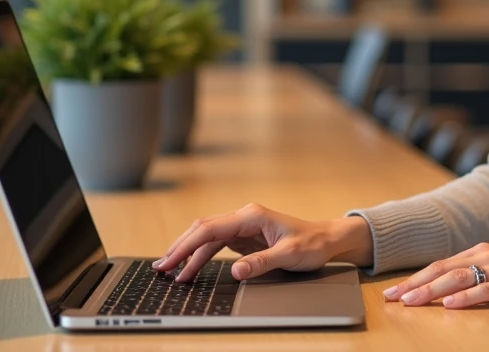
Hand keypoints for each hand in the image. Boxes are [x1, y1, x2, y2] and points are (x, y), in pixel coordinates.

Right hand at [151, 203, 373, 281]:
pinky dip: (201, 256)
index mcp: (251, 216)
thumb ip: (261, 262)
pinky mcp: (245, 237)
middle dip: (180, 247)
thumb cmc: (312, 244)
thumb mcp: (289, 255)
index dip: (187, 245)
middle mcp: (244, 217)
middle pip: (203, 229)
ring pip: (207, 237)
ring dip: (189, 254)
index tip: (171, 260)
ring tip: (171, 273)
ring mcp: (243, 227)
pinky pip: (216, 245)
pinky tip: (191, 269)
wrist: (327, 239)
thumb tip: (236, 271)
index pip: (210, 229)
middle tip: (160, 267)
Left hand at [383, 243, 488, 308]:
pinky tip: (449, 305)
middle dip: (414, 284)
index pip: (439, 264)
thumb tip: (448, 287)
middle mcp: (485, 256)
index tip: (393, 290)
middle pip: (441, 270)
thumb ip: (477, 272)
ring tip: (410, 301)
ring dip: (431, 291)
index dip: (415, 277)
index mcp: (480, 251)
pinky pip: (485, 291)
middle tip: (390, 297)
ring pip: (457, 278)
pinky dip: (465, 297)